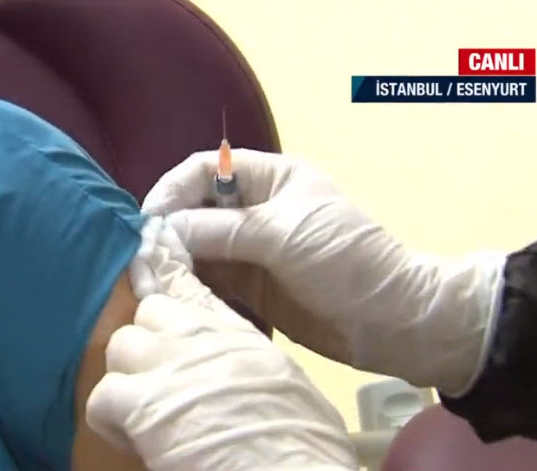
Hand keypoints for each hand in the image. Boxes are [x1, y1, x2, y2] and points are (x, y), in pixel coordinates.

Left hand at [86, 294, 356, 470]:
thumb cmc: (301, 445)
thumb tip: (231, 367)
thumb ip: (251, 360)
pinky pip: (101, 397)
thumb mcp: (287, 384)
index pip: (191, 290)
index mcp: (240, 335)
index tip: (151, 273)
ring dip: (127, 379)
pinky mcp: (141, 402)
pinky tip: (135, 441)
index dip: (168, 287)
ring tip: (145, 414)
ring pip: (121, 346)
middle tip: (160, 386)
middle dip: (149, 346)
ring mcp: (169, 364)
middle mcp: (202, 338)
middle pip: (149, 312)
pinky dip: (111, 421)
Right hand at [142, 149, 504, 394]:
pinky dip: (188, 285)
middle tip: (142, 255)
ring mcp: (252, 250)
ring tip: (150, 278)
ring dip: (175, 259)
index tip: (150, 220)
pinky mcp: (251, 287)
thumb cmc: (347, 262)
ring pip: (198, 246)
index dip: (173, 189)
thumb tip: (161, 231)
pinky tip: (169, 295)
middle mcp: (256, 209)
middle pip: (195, 208)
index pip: (205, 170)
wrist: (394, 321)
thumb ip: (220, 231)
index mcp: (271, 179)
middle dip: (168, 228)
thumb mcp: (282, 235)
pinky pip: (209, 279)